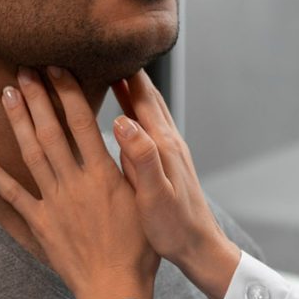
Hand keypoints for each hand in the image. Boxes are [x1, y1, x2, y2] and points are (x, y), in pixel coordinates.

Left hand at [0, 67, 158, 298]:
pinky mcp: (39, 223)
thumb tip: (128, 126)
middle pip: (51, 131)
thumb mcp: (148, 199)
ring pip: (31, 152)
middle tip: (24, 68)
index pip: (82, 122)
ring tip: (7, 92)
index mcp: (103, 174)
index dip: (68, 91)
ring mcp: (53, 202)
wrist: (115, 288)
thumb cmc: (140, 246)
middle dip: (37, 97)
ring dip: (18, 120)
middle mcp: (74, 182)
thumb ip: (136, 162)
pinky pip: (10, 193)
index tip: (57, 66)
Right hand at [111, 71, 240, 298]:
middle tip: (101, 53)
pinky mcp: (167, 163)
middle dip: (125, 74)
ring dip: (131, 90)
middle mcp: (168, 141)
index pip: (142, 97)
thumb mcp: (154, 195)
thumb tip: (122, 120)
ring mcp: (169, 151)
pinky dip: (135, 112)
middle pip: (147, 96)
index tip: (99, 51)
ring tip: (110, 73)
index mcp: (163, 145)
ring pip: (149, 109)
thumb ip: (141, 157)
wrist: (199, 247)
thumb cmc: (174, 227)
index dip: (122, 72)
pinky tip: (123, 117)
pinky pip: (148, 127)